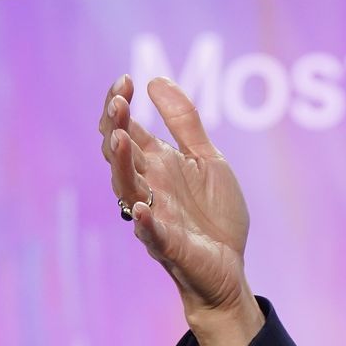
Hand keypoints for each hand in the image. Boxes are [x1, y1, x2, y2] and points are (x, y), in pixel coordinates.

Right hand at [98, 75, 262, 345]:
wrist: (230, 267)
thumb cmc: (215, 215)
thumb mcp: (207, 159)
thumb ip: (184, 122)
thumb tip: (155, 79)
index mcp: (157, 164)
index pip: (126, 129)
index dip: (119, 105)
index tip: (125, 80)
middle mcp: (149, 186)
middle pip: (120, 154)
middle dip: (115, 128)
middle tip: (117, 102)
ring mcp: (154, 215)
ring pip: (127, 188)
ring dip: (121, 165)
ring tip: (119, 139)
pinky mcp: (167, 244)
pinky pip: (150, 232)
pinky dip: (144, 220)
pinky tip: (140, 206)